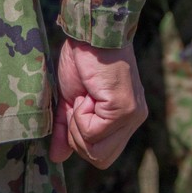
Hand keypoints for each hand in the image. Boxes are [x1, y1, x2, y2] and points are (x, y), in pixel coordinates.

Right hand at [51, 39, 146, 168]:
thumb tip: (57, 158)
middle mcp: (134, 119)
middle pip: (101, 159)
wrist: (90, 33)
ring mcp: (132, 115)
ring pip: (96, 151)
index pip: (103, 155)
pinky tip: (87, 93)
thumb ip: (67, 129)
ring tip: (84, 98)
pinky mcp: (124, 108)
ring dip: (79, 127)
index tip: (77, 109)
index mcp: (125, 118)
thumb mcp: (71, 99)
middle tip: (79, 106)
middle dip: (79, 138)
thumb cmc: (83, 60)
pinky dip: (80, 115)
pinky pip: (92, 133)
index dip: (81, 140)